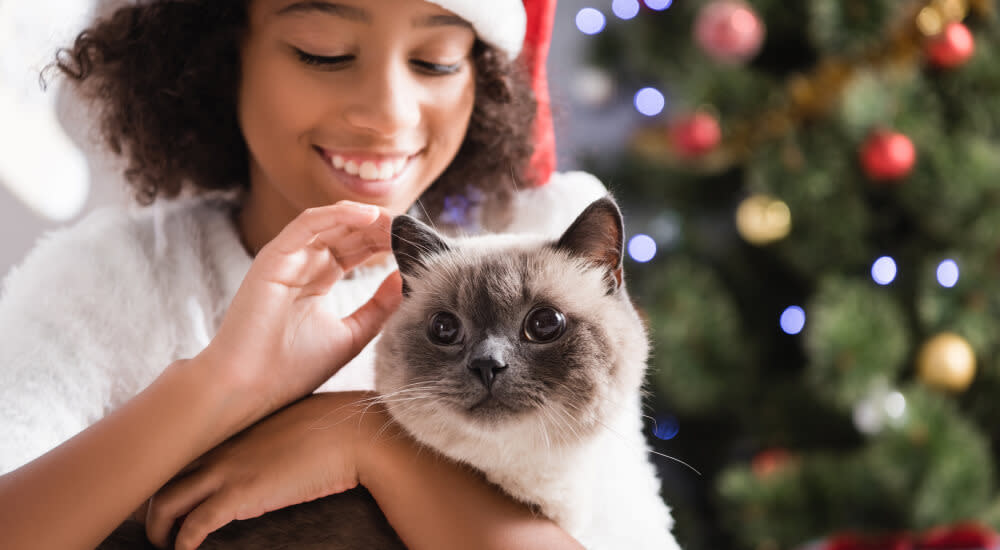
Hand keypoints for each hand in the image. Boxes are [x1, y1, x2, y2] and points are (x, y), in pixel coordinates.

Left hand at [144, 391, 392, 549]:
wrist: (354, 435)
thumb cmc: (331, 428)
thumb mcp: (287, 421)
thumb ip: (262, 432)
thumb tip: (261, 447)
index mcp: (230, 425)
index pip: (177, 444)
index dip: (161, 467)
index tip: (154, 484)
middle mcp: (221, 444)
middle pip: (160, 471)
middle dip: (145, 500)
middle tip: (145, 521)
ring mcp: (228, 469)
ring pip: (166, 500)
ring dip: (157, 526)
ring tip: (160, 543)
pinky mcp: (241, 495)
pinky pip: (195, 525)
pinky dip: (183, 541)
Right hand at [199, 200, 401, 424]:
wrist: (249, 387)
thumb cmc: (293, 368)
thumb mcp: (352, 335)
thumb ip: (379, 307)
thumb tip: (406, 280)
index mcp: (318, 279)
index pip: (357, 248)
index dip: (387, 242)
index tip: (416, 245)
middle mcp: (303, 264)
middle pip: (349, 232)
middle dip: (382, 227)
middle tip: (412, 229)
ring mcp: (287, 258)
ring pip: (331, 222)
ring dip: (367, 218)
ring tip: (397, 220)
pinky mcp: (273, 257)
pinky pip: (308, 224)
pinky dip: (338, 215)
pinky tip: (370, 216)